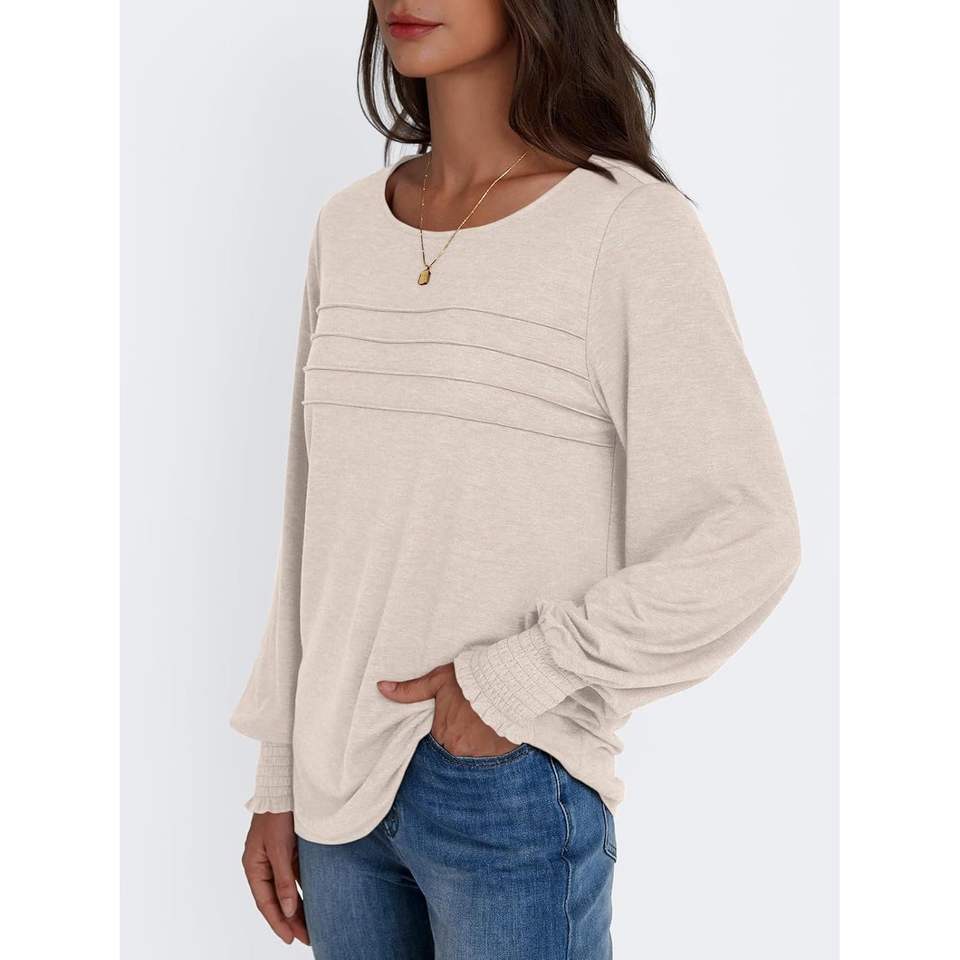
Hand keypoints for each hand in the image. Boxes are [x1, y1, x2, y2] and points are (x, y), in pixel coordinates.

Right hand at [241, 812, 309, 945]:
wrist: (284, 786)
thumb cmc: (277, 814)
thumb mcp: (280, 849)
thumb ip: (284, 880)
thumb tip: (288, 910)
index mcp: (253, 866)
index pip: (266, 902)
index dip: (279, 922)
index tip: (292, 939)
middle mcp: (262, 864)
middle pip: (276, 899)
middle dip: (290, 920)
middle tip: (306, 938)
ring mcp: (276, 858)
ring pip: (287, 889)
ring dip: (298, 907)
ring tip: (312, 926)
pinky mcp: (289, 850)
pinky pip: (295, 876)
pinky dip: (303, 889)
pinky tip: (314, 900)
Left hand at [377, 662, 519, 756]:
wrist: (505, 680)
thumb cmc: (469, 679)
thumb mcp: (437, 680)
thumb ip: (410, 690)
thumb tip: (381, 687)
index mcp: (442, 734)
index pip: (433, 743)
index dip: (440, 734)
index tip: (448, 726)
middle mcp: (459, 749)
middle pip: (452, 752)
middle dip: (456, 742)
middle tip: (465, 727)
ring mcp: (481, 754)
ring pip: (472, 756)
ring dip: (474, 747)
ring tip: (479, 731)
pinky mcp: (501, 753)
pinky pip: (492, 757)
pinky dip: (491, 749)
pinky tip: (493, 735)